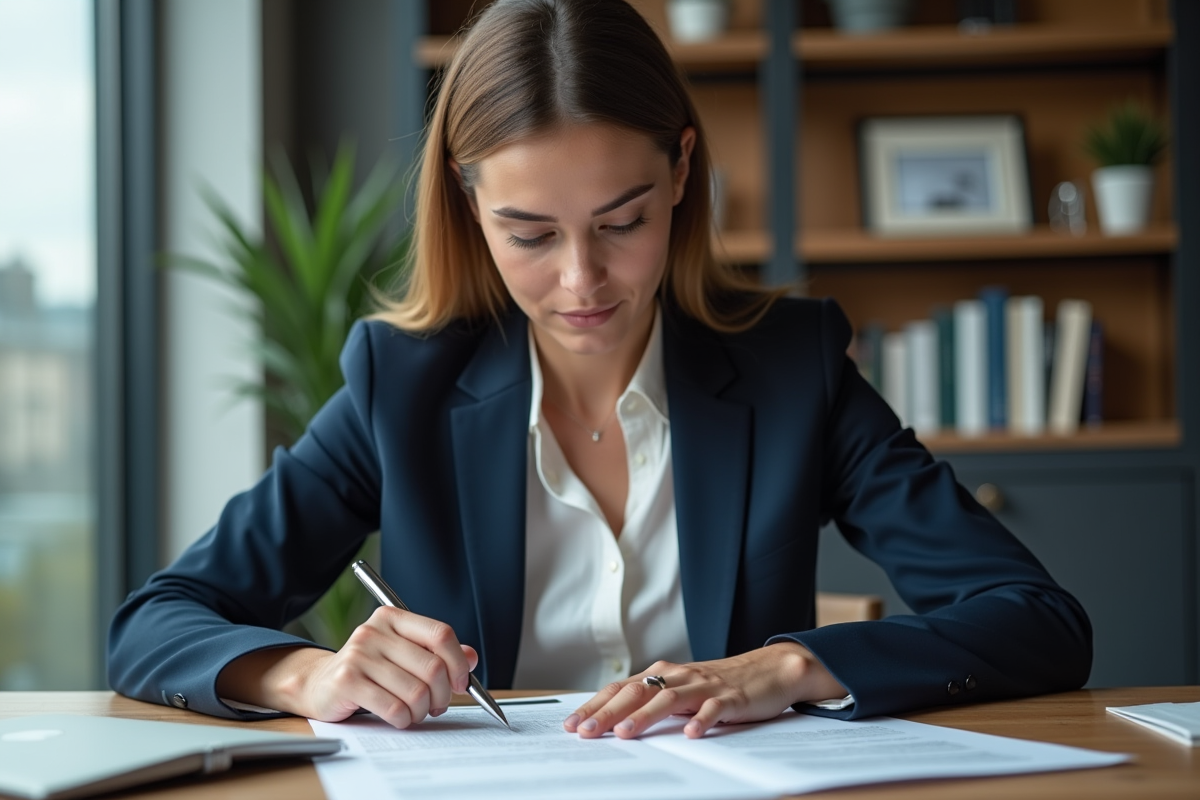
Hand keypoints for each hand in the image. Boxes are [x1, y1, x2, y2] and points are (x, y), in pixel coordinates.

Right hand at [216, 606, 476, 728]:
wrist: (319, 684)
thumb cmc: (369, 670)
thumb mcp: (403, 654)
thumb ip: (437, 654)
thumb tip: (472, 657)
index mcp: (393, 618)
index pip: (441, 634)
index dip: (458, 662)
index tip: (462, 683)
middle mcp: (375, 631)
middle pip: (433, 667)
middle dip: (443, 695)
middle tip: (438, 706)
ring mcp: (359, 654)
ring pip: (416, 692)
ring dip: (422, 711)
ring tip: (415, 712)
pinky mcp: (347, 681)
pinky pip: (394, 707)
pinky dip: (404, 719)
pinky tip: (399, 718)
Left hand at [562, 641, 845, 738]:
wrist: (770, 670)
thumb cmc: (721, 684)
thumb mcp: (683, 691)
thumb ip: (654, 702)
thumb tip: (615, 722)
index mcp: (665, 674)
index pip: (621, 688)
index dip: (595, 705)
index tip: (572, 724)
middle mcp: (680, 676)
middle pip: (637, 691)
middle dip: (608, 712)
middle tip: (586, 732)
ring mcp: (705, 686)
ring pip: (669, 699)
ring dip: (645, 716)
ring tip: (625, 733)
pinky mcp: (731, 698)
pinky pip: (714, 710)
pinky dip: (701, 721)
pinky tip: (690, 734)